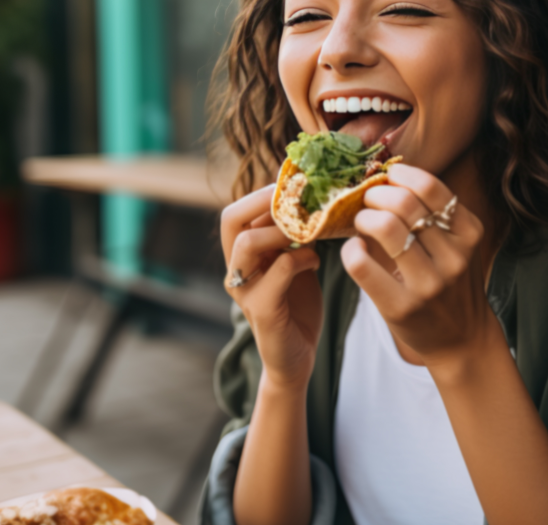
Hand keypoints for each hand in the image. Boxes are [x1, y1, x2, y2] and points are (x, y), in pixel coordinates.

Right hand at [221, 185, 322, 389]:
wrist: (297, 358)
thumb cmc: (296, 307)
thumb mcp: (295, 263)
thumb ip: (295, 237)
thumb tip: (313, 201)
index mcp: (240, 257)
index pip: (235, 212)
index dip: (261, 194)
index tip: (292, 189)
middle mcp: (235, 271)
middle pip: (231, 219)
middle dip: (264, 202)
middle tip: (297, 202)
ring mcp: (245, 291)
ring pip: (247, 243)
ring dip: (281, 230)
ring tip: (307, 233)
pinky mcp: (262, 310)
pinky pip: (278, 271)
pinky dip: (301, 258)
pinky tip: (316, 261)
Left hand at [341, 164, 492, 366]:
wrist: (461, 340)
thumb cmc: (452, 283)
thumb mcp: (458, 245)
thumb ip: (434, 214)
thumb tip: (388, 176)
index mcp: (469, 233)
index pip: (431, 188)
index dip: (402, 174)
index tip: (389, 176)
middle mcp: (453, 257)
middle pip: (404, 204)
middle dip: (376, 194)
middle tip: (369, 201)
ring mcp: (428, 284)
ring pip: (384, 227)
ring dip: (363, 217)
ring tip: (362, 222)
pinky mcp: (401, 307)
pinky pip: (361, 264)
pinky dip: (350, 249)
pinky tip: (354, 249)